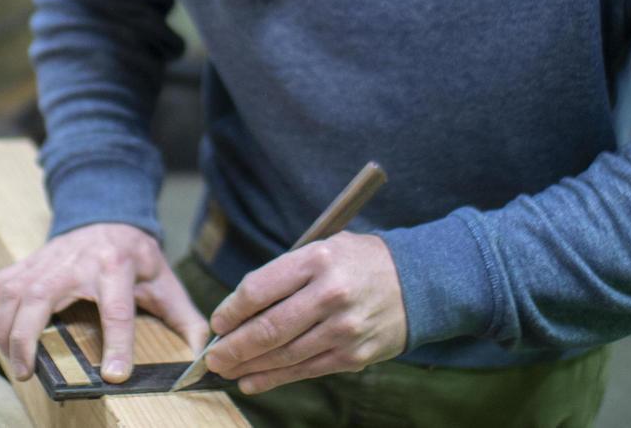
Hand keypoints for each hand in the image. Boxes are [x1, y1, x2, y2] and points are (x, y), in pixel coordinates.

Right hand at [0, 222, 209, 382]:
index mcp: (116, 267)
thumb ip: (183, 315)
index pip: (117, 310)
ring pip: (11, 294)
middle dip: (27, 339)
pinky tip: (1, 331)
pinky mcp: (27, 261)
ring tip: (16, 361)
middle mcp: (76, 262)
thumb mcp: (163, 279)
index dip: (116, 345)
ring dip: (6, 331)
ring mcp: (46, 259)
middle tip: (28, 372)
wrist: (106, 213)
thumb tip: (202, 348)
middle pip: (39, 299)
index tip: (113, 375)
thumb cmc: (134, 253)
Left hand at [205, 231, 406, 392]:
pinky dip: (274, 380)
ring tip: (226, 371)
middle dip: (234, 347)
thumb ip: (285, 274)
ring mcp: (343, 328)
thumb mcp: (323, 248)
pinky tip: (252, 382)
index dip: (231, 311)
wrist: (417, 282)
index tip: (217, 323)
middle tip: (213, 357)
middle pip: (268, 328)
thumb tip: (241, 308)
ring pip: (283, 355)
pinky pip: (305, 371)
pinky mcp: (353, 355)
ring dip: (249, 367)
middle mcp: (329, 294)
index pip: (259, 289)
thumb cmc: (359, 262)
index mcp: (317, 260)